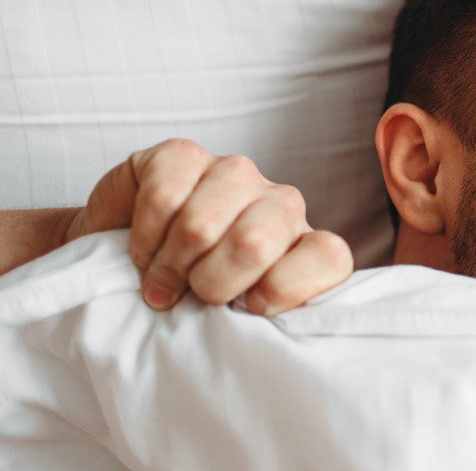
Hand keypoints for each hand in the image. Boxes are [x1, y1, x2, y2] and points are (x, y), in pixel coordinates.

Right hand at [66, 139, 353, 314]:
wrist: (122, 255)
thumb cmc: (190, 291)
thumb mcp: (235, 318)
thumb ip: (262, 325)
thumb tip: (265, 344)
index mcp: (305, 246)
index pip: (329, 257)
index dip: (289, 288)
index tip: (251, 308)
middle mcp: (280, 203)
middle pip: (255, 244)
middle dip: (209, 282)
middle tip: (189, 294)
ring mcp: (235, 173)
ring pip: (201, 225)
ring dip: (168, 264)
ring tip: (161, 275)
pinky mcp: (182, 155)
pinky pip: (162, 199)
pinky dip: (144, 237)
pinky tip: (144, 247)